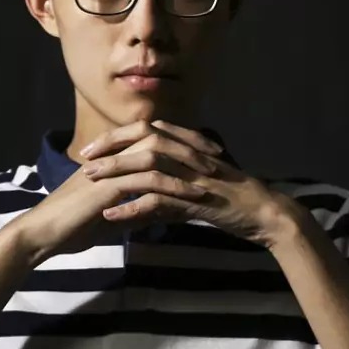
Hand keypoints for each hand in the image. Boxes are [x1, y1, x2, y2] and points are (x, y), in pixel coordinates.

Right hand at [8, 120, 219, 264]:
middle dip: (190, 143)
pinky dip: (174, 186)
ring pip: (156, 154)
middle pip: (158, 135)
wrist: (42, 235)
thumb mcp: (110, 216)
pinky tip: (194, 197)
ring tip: (213, 175)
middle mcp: (111, 156)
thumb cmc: (70, 227)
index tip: (206, 149)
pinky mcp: (108, 187)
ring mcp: (109, 169)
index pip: (151, 136)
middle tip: (218, 154)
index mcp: (110, 157)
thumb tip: (158, 212)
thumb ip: (134, 209)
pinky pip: (148, 181)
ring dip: (187, 163)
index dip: (180, 139)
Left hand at [80, 119, 309, 250]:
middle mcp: (189, 156)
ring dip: (116, 174)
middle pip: (142, 141)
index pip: (146, 132)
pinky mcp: (197, 199)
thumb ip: (168, 189)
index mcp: (189, 148)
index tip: (91, 148)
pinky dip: (132, 208)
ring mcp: (193, 175)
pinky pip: (158, 200)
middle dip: (110, 149)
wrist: (265, 215)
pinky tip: (111, 216)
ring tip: (90, 182)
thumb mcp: (196, 189)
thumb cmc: (233, 202)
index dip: (117, 137)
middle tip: (83, 160)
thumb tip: (140, 199)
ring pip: (147, 167)